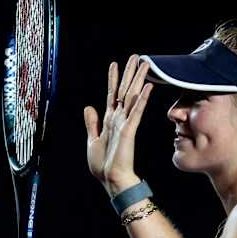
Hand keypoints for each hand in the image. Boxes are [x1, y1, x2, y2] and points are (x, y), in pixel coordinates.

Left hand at [84, 55, 152, 195]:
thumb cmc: (104, 165)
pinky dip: (141, 99)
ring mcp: (125, 124)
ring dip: (138, 80)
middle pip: (125, 91)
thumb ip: (92, 123)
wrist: (112, 180)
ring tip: (145, 64)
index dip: (113, 79)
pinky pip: (136, 112)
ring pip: (133, 97)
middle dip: (130, 73)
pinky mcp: (129, 131)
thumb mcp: (93, 141)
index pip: (113, 95)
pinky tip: (147, 87)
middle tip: (137, 57)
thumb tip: (89, 107)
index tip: (115, 64)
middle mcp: (119, 119)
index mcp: (110, 120)